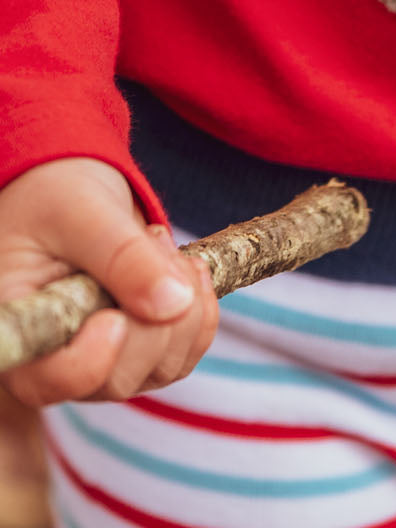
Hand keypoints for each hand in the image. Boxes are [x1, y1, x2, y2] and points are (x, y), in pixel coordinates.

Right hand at [0, 157, 217, 405]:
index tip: (115, 318)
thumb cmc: (56, 195)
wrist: (71, 190)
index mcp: (20, 326)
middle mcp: (55, 360)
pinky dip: (200, 310)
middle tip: (150, 239)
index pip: (50, 380)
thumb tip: (174, 304)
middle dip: (155, 312)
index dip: (92, 361)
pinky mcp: (137, 353)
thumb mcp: (81, 211)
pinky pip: (186, 352)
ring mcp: (100, 363)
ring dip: (184, 304)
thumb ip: (122, 256)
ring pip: (163, 366)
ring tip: (158, 244)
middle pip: (119, 376)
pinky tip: (184, 266)